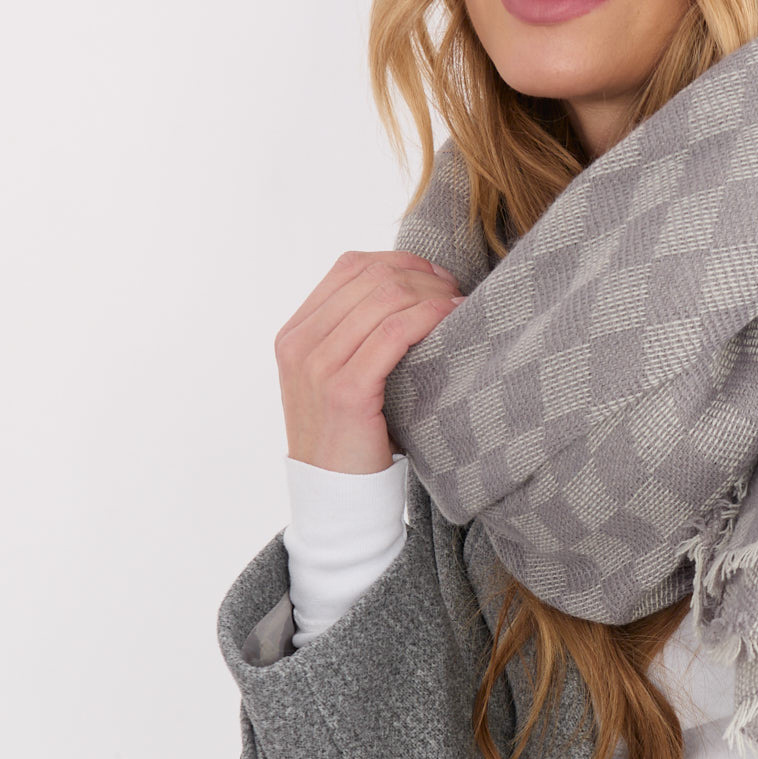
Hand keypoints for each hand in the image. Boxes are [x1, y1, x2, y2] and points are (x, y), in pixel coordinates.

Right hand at [276, 250, 463, 472]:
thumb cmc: (354, 438)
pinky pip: (394, 332)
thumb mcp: (342, 378)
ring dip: (432, 294)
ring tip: (460, 306)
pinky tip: (452, 320)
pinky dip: (429, 317)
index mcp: (295, 335)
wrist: (337, 496)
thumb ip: (358, 336)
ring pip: (384, 298)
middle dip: (422, 276)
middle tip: (456, 291)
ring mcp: (317, 366)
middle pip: (371, 277)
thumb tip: (413, 291)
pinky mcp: (345, 391)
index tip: (437, 277)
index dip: (400, 261)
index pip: (350, 267)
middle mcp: (299, 344)